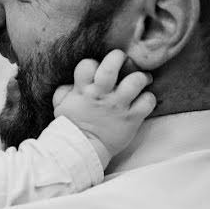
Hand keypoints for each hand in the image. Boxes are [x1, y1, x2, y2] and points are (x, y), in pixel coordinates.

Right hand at [52, 50, 155, 167]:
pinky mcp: (131, 118)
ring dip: (140, 78)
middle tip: (123, 59)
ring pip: (135, 81)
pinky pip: (148, 102)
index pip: (87, 64)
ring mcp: (118, 106)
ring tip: (141, 80)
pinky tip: (143, 100)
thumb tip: (72, 82)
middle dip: (119, 57)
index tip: (97, 69)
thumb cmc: (71, 126)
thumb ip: (65, 90)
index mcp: (83, 90)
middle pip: (112, 66)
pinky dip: (148, 99)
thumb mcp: (61, 106)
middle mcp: (101, 95)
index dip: (93, 63)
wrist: (83, 150)